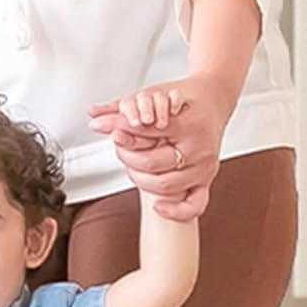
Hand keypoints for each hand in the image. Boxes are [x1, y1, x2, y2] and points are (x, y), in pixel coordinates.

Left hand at [88, 73, 232, 221]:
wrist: (214, 100)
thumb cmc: (184, 99)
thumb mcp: (154, 94)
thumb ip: (122, 109)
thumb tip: (93, 117)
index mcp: (188, 124)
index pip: (148, 134)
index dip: (127, 134)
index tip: (115, 133)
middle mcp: (199, 147)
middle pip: (152, 164)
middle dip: (130, 157)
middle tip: (122, 149)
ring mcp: (204, 166)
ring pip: (164, 186)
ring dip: (141, 180)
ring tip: (134, 168)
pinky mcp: (207, 180)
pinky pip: (194, 205)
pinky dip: (175, 211)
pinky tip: (158, 206)